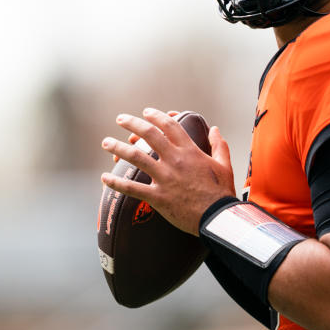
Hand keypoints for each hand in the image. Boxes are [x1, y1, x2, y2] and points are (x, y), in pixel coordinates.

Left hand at [100, 108, 234, 235]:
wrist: (217, 217)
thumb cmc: (221, 192)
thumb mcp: (224, 165)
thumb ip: (219, 145)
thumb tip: (214, 129)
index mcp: (190, 151)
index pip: (170, 126)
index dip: (156, 116)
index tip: (146, 112)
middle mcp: (175, 160)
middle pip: (149, 134)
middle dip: (132, 123)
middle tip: (120, 119)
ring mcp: (165, 178)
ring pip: (136, 157)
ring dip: (118, 147)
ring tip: (106, 143)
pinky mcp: (158, 197)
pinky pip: (132, 188)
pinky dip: (116, 183)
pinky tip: (104, 178)